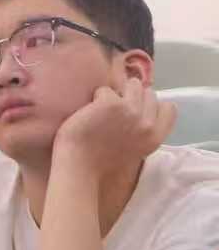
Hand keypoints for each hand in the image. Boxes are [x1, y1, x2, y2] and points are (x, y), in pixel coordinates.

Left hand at [53, 77, 175, 177]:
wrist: (80, 165)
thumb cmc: (101, 160)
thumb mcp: (136, 149)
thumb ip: (143, 131)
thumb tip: (141, 110)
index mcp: (155, 138)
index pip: (169, 108)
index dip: (152, 104)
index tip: (138, 108)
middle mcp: (147, 124)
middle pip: (149, 93)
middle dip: (133, 96)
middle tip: (116, 108)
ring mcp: (131, 111)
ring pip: (132, 85)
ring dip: (118, 92)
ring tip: (104, 106)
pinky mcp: (111, 103)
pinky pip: (105, 89)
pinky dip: (96, 97)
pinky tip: (90, 112)